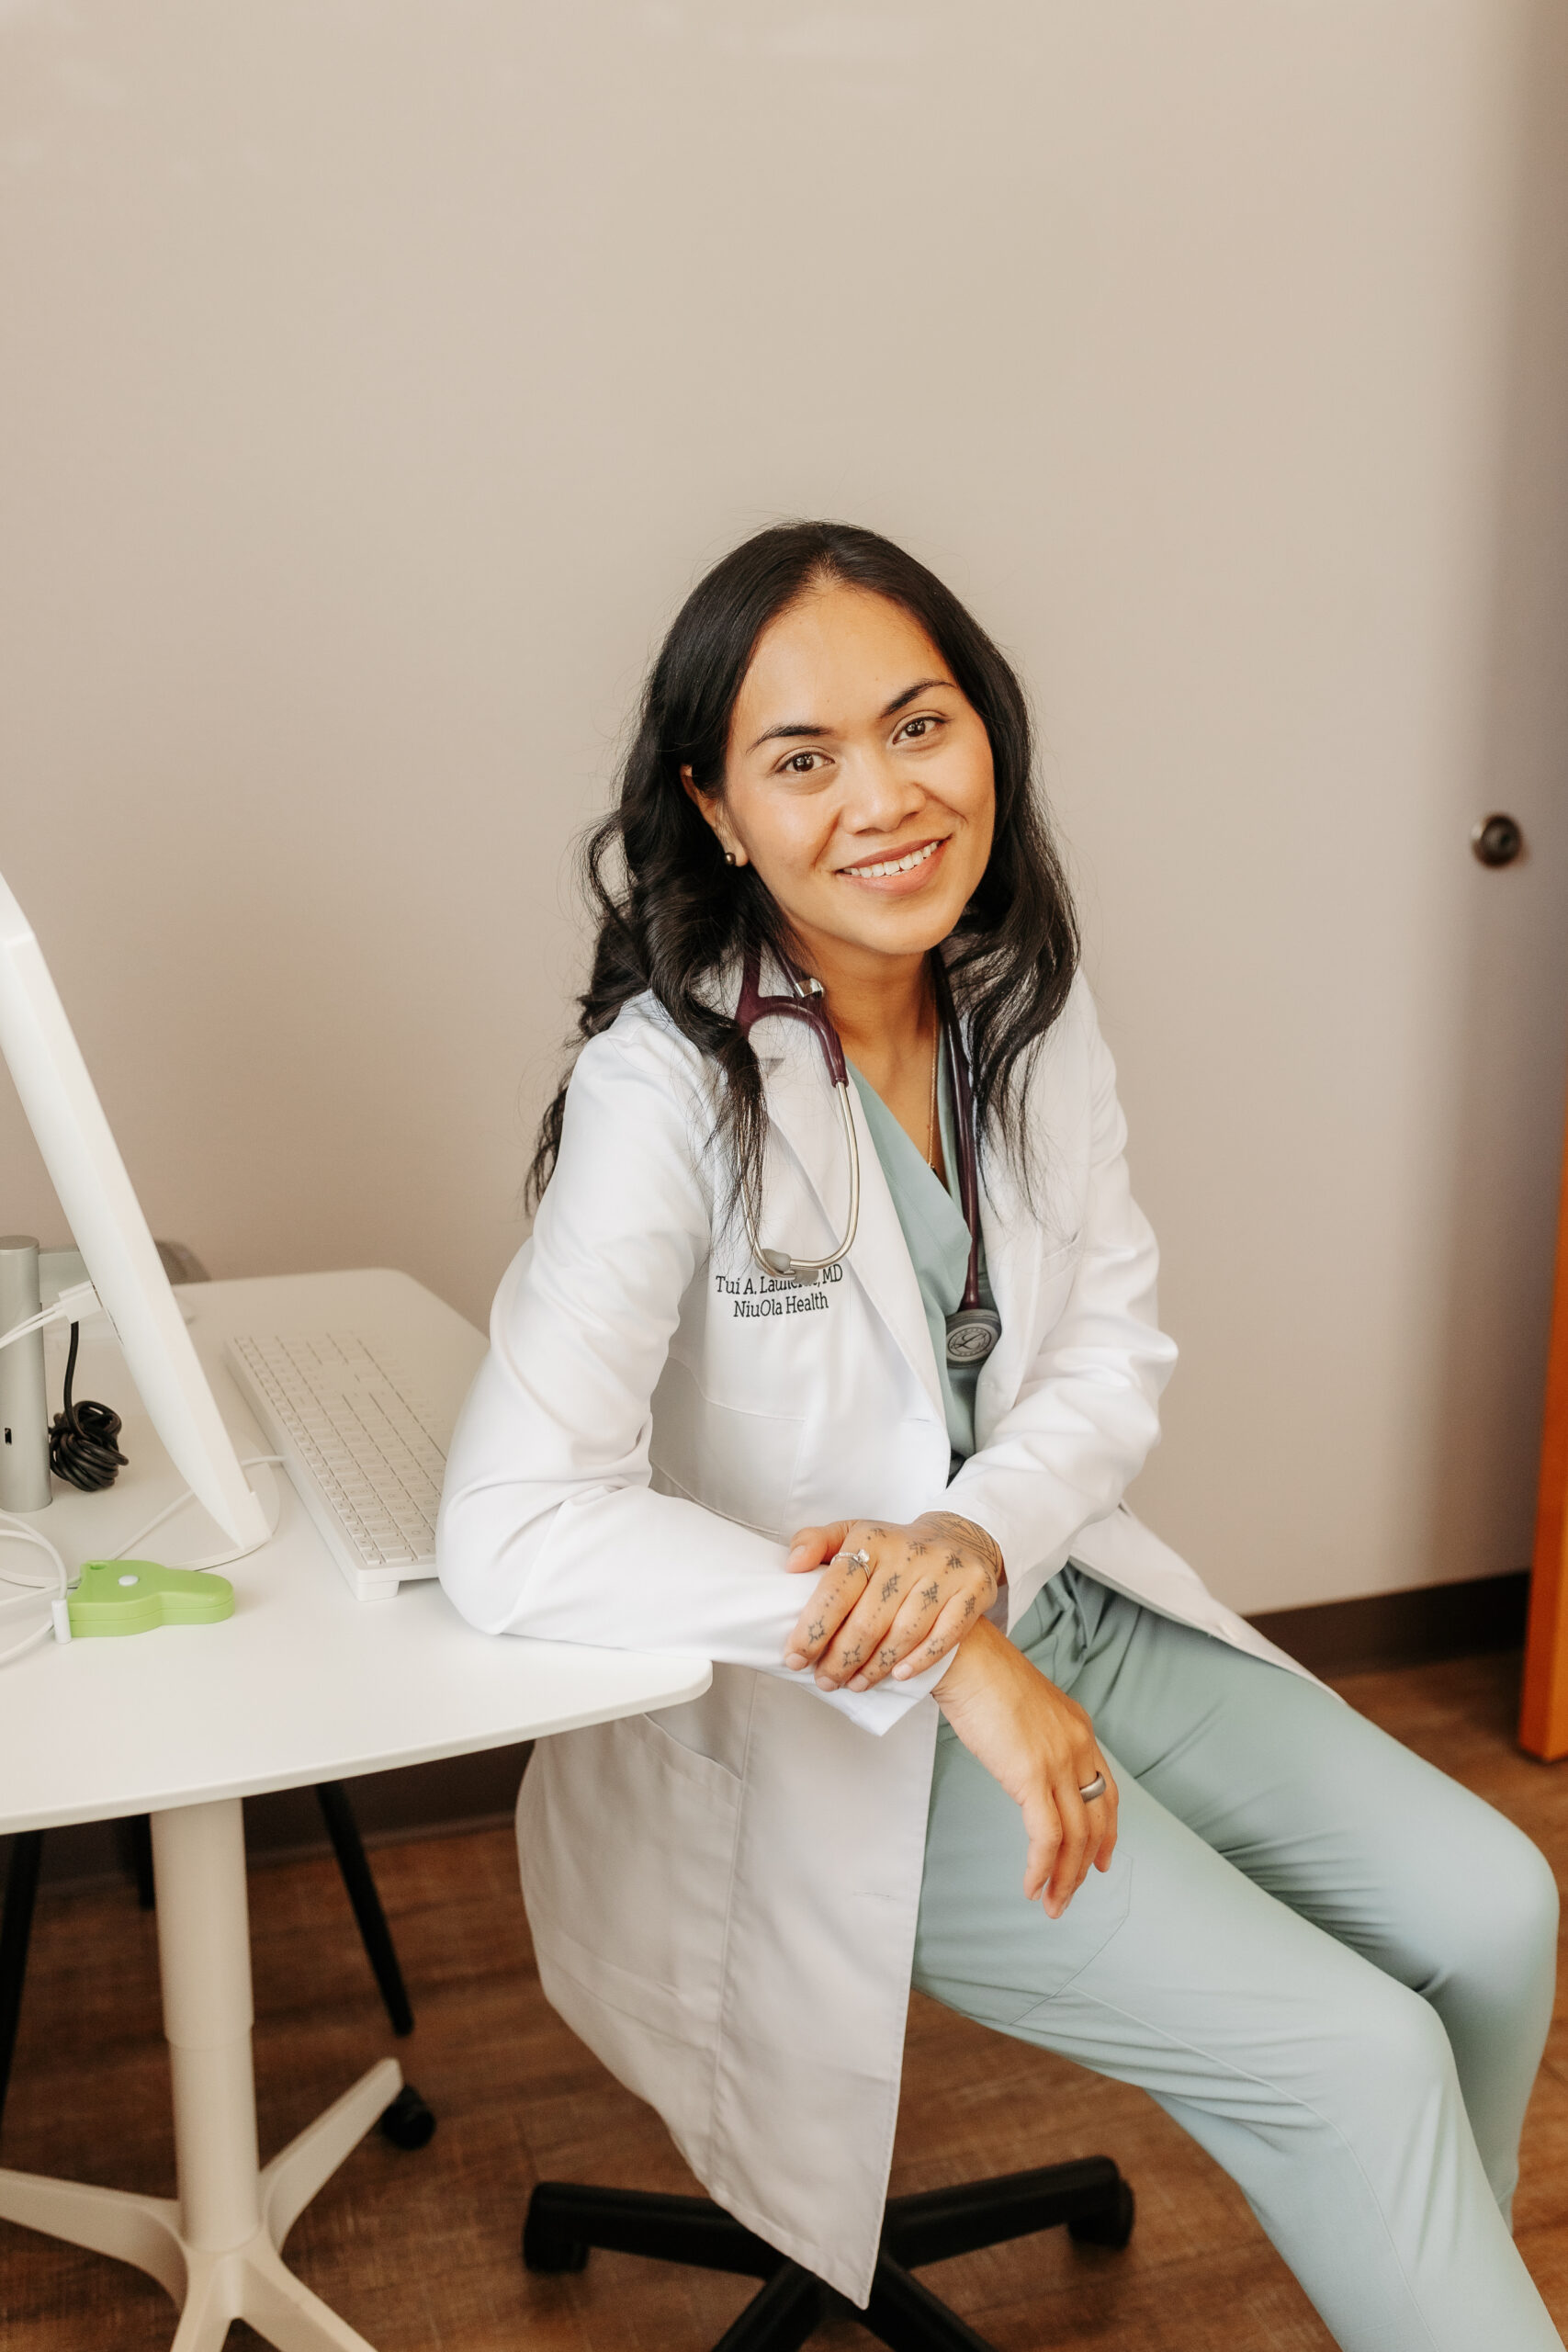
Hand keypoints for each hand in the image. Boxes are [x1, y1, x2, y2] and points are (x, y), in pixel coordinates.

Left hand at [782, 1511, 1002, 1691]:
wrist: (959, 1537)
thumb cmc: (894, 1547)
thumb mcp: (853, 1533)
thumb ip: (816, 1543)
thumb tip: (791, 1564)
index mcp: (873, 1539)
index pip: (836, 1589)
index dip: (813, 1629)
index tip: (795, 1658)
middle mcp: (909, 1553)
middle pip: (868, 1621)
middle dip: (841, 1659)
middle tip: (825, 1680)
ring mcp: (944, 1571)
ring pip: (904, 1633)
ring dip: (875, 1667)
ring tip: (855, 1683)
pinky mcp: (973, 1589)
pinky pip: (945, 1635)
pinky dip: (920, 1660)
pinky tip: (898, 1675)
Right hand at [933, 1618, 1117, 1916]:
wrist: (965, 1657)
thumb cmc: (980, 1676)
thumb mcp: (1022, 1709)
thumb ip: (1033, 1739)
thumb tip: (1023, 1763)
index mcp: (1078, 1730)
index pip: (1106, 1790)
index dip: (1106, 1831)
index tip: (1100, 1860)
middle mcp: (1078, 1747)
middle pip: (1094, 1821)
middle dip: (1083, 1866)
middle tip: (1070, 1894)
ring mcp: (1059, 1762)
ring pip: (1074, 1837)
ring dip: (1064, 1878)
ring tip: (1050, 1904)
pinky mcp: (1033, 1776)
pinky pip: (1046, 1837)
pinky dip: (1041, 1868)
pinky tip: (1030, 1885)